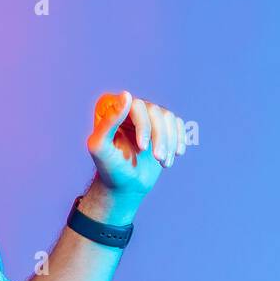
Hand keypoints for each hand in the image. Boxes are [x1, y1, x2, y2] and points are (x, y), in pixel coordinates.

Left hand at [84, 91, 186, 222]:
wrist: (125, 185)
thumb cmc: (109, 167)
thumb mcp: (100, 147)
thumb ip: (108, 122)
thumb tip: (126, 94)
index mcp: (110, 107)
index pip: (134, 105)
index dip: (143, 126)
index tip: (142, 147)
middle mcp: (128, 106)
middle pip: (154, 111)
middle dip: (158, 137)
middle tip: (157, 158)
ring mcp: (146, 115)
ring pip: (168, 117)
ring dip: (169, 141)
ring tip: (163, 162)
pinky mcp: (161, 125)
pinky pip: (177, 123)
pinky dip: (179, 139)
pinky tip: (174, 155)